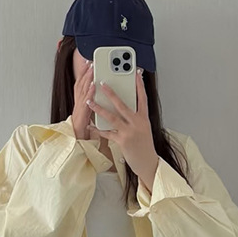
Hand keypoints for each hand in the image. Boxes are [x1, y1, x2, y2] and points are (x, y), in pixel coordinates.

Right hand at [71, 61, 96, 139]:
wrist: (77, 138)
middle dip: (86, 71)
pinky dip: (89, 92)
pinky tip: (93, 85)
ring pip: (83, 90)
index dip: (83, 72)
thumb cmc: (83, 126)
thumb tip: (99, 93)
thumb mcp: (88, 111)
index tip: (88, 62)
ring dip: (87, 78)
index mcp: (80, 100)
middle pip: (81, 83)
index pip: (81, 83)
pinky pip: (86, 101)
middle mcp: (79, 101)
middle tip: (91, 61)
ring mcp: (80, 107)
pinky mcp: (82, 113)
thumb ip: (93, 102)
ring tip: (93, 69)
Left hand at [86, 69, 158, 184]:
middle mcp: (137, 123)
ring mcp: (129, 132)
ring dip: (99, 108)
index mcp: (143, 118)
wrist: (147, 162)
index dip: (139, 85)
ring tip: (89, 101)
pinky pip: (107, 132)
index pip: (142, 98)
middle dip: (111, 93)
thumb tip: (125, 106)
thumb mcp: (143, 128)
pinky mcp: (122, 141)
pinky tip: (91, 125)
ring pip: (112, 117)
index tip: (136, 74)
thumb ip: (135, 117)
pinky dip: (98, 129)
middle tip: (102, 83)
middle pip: (123, 104)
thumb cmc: (144, 145)